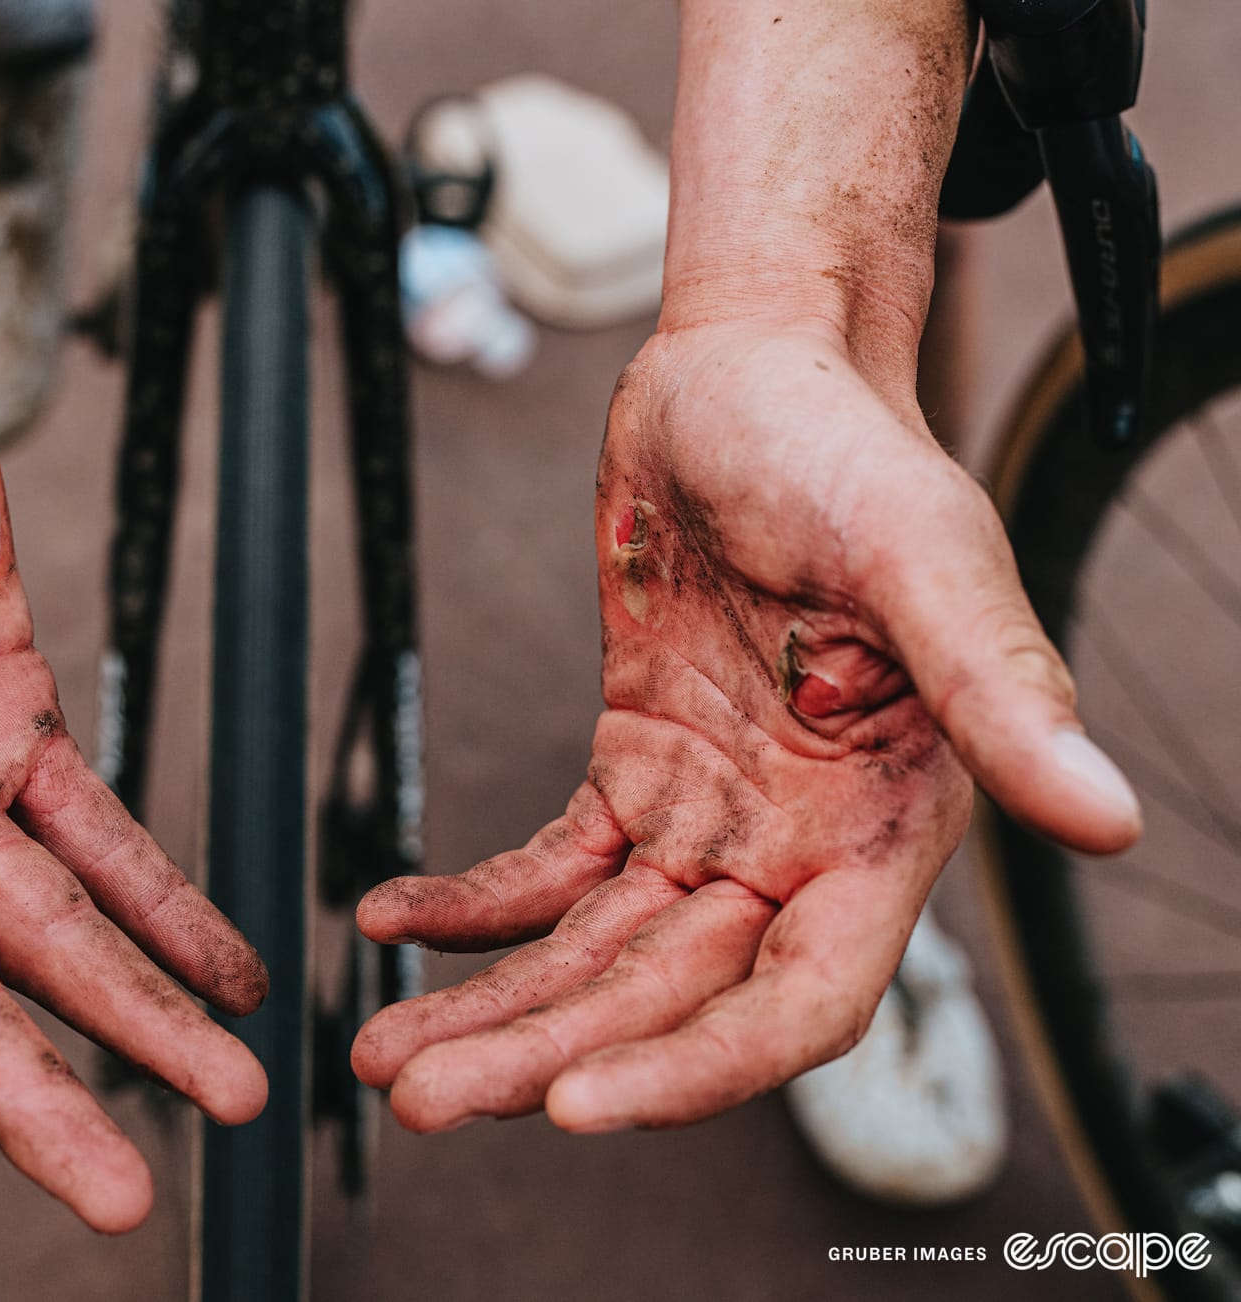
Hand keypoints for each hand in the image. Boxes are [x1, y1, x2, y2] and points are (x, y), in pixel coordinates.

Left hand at [351, 323, 1139, 1134]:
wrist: (749, 372)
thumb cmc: (847, 445)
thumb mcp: (922, 552)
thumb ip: (999, 687)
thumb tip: (1109, 820)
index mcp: (883, 824)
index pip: (798, 998)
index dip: (697, 1068)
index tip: (576, 1109)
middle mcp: (797, 843)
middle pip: (667, 994)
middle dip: (547, 1055)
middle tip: (420, 1097)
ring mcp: (711, 813)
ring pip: (595, 950)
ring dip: (495, 1004)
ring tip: (383, 1054)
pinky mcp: (636, 767)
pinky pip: (549, 866)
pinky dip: (474, 902)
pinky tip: (395, 921)